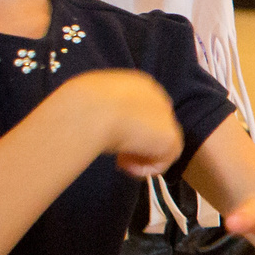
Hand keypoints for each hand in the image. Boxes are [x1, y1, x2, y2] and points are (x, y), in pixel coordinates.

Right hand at [62, 69, 180, 177]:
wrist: (92, 110)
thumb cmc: (84, 102)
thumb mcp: (92, 100)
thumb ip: (104, 109)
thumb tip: (99, 121)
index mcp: (139, 85)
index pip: (143, 109)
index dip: (131, 127)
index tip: (112, 138)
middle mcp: (158, 97)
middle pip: (155, 126)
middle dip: (139, 143)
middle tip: (117, 154)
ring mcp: (167, 118)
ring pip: (160, 145)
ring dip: (140, 157)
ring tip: (119, 162)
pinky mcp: (170, 139)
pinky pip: (162, 162)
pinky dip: (144, 169)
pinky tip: (125, 167)